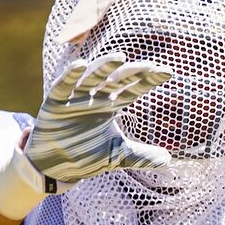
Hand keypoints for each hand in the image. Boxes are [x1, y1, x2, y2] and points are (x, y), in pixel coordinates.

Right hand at [0, 53, 172, 219]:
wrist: (55, 166)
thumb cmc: (86, 155)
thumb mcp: (117, 156)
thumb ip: (141, 156)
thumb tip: (169, 159)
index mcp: (112, 105)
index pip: (134, 89)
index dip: (149, 81)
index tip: (168, 73)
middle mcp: (96, 97)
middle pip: (116, 80)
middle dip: (131, 72)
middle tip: (148, 67)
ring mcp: (76, 98)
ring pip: (92, 77)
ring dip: (104, 66)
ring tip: (119, 57)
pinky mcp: (55, 102)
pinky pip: (64, 85)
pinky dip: (70, 75)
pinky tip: (80, 64)